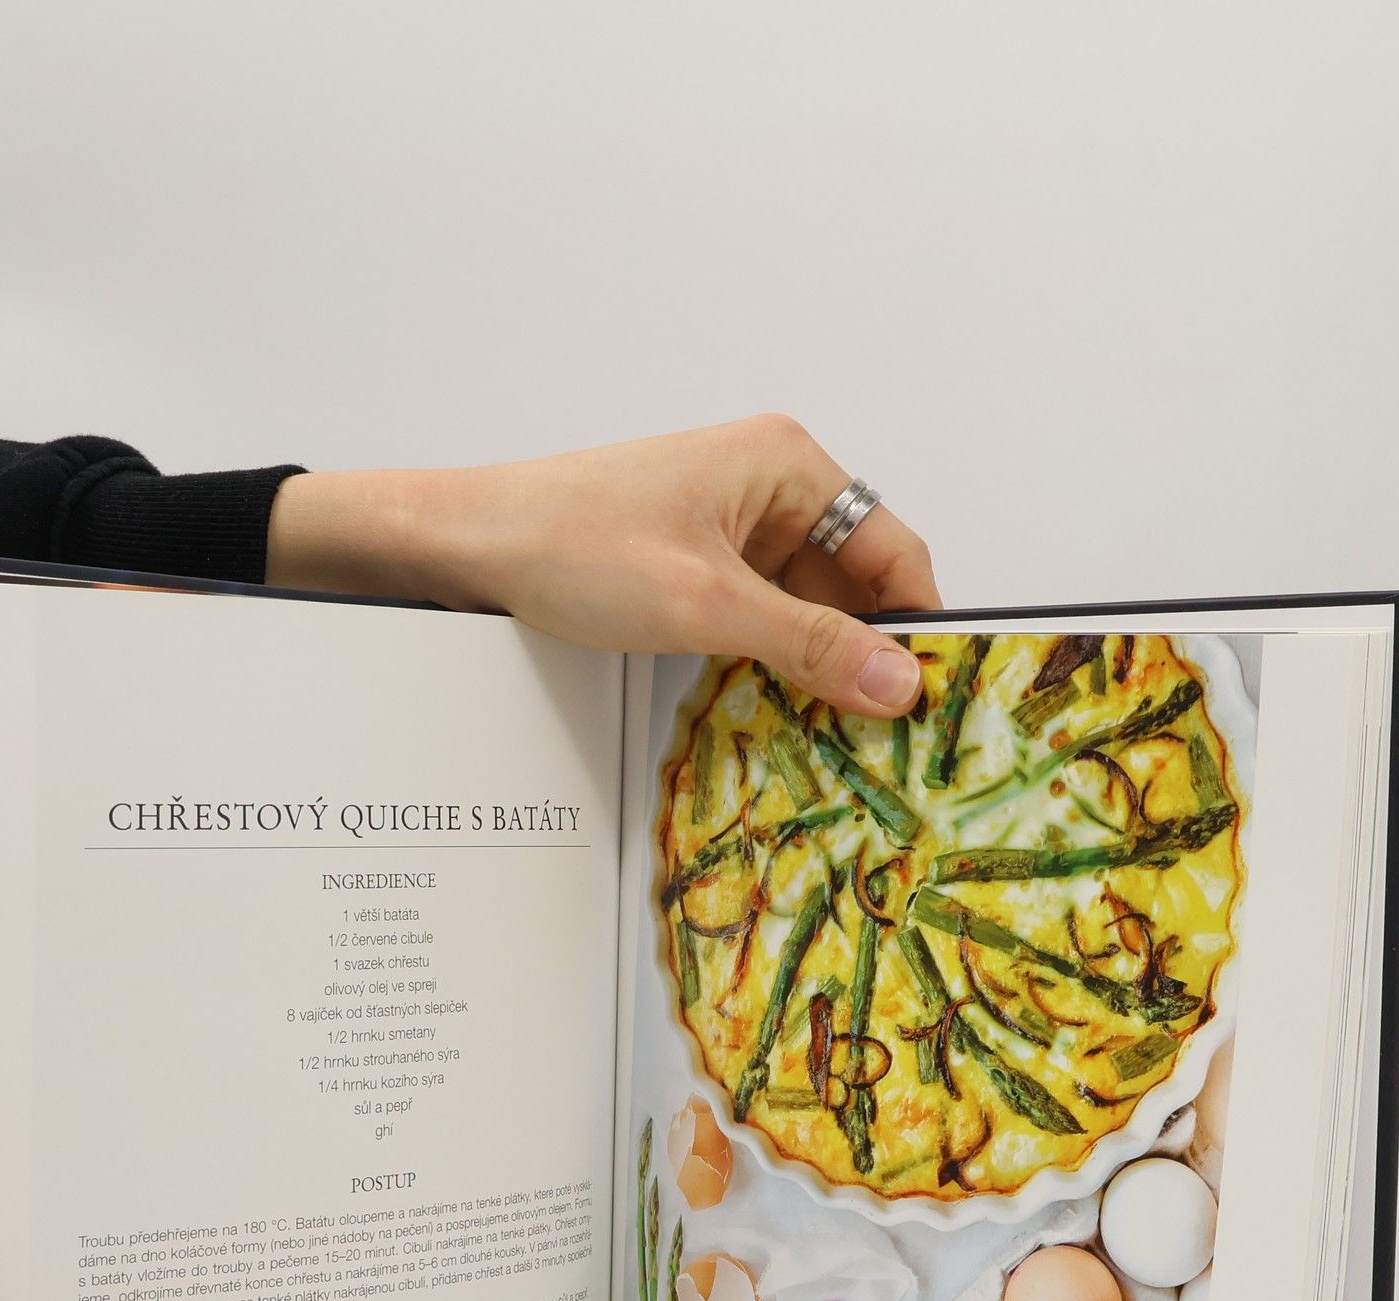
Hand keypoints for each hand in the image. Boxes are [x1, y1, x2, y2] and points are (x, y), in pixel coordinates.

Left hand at [266, 415, 938, 716]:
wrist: (465, 544)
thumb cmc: (570, 544)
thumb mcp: (705, 605)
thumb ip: (810, 645)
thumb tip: (901, 683)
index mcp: (786, 464)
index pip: (893, 550)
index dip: (918, 626)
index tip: (934, 698)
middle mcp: (766, 484)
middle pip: (851, 582)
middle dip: (863, 654)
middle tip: (886, 737)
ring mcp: (726, 522)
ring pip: (802, 605)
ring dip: (813, 664)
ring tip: (834, 736)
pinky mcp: (690, 558)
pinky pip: (756, 613)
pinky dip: (768, 659)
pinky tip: (774, 709)